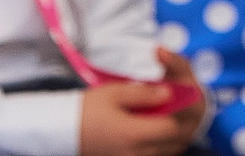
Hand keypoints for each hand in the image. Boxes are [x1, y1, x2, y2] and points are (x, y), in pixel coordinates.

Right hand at [78, 54, 206, 155]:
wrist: (62, 131)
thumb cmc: (87, 109)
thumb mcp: (114, 93)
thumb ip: (145, 93)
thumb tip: (170, 93)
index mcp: (133, 135)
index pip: (172, 127)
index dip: (180, 111)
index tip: (179, 96)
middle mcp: (136, 154)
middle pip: (175, 143)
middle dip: (182, 123)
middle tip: (179, 104)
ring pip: (168, 152)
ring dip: (175, 136)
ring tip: (168, 115)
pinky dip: (162, 145)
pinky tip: (155, 130)